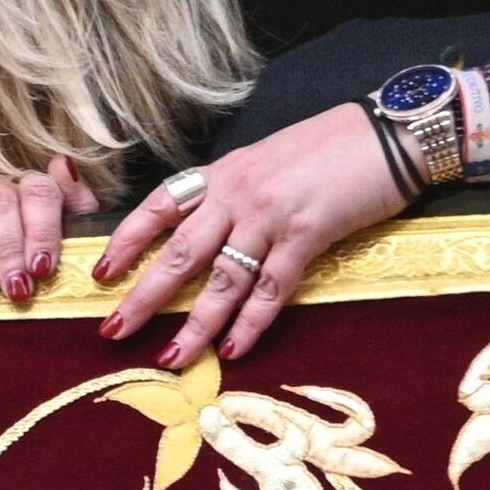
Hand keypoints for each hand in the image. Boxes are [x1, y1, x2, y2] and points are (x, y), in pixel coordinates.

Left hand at [95, 103, 410, 366]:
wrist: (388, 132)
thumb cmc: (328, 147)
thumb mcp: (265, 160)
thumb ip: (234, 192)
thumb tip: (208, 229)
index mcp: (221, 173)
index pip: (158, 208)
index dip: (126, 241)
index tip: (101, 274)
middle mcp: (236, 194)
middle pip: (178, 252)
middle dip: (142, 296)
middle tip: (113, 331)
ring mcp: (269, 215)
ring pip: (221, 279)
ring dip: (194, 324)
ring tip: (169, 358)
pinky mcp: (307, 235)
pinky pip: (271, 288)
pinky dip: (251, 322)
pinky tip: (233, 349)